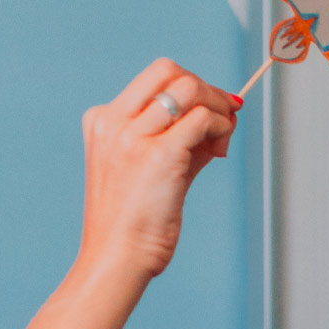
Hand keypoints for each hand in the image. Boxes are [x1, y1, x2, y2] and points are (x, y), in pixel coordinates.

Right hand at [79, 59, 239, 280]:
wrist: (118, 258)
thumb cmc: (135, 220)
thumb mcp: (151, 167)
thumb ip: (182, 138)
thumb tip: (226, 115)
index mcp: (103, 121)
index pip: (154, 78)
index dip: (190, 87)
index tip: (211, 110)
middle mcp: (113, 123)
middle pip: (169, 71)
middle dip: (205, 88)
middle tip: (225, 116)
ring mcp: (133, 138)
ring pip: (189, 88)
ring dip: (218, 106)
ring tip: (222, 138)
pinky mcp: (158, 156)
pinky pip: (202, 119)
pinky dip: (221, 126)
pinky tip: (220, 147)